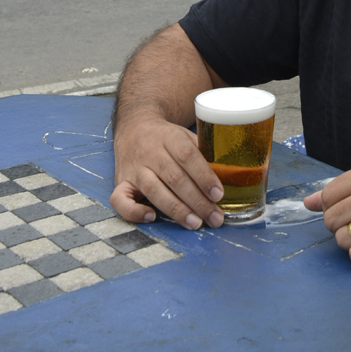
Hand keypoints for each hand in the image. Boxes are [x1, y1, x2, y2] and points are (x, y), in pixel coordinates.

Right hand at [110, 117, 225, 230]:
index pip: (188, 156)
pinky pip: (120, 199)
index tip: (219, 194)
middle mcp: (150, 152)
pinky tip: (152, 218)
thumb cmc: (167, 137)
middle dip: (198, 201)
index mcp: (169, 137)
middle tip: (215, 218)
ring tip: (196, 223)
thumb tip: (230, 175)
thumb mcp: (186, 136)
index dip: (204, 176)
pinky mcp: (120, 182)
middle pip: (175, 178)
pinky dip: (134, 211)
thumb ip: (204, 153)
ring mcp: (134, 168)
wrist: (135, 127)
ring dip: (177, 210)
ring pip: (154, 190)